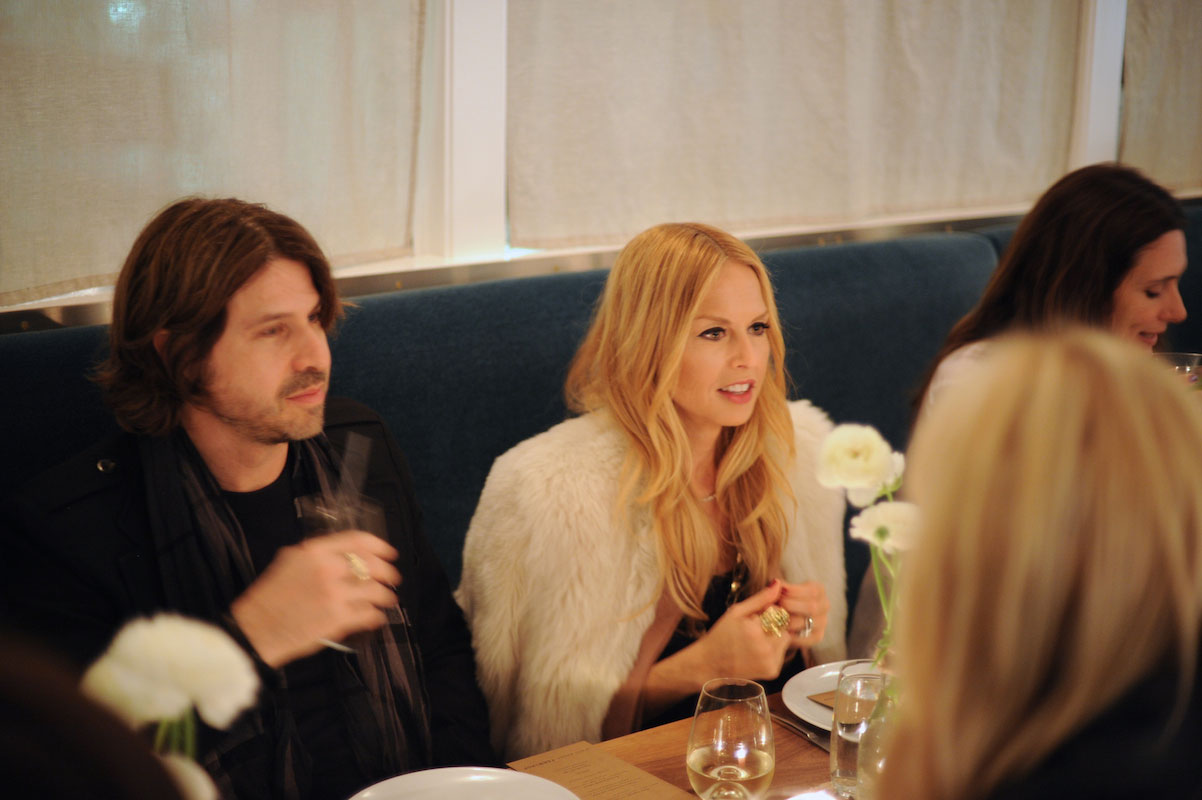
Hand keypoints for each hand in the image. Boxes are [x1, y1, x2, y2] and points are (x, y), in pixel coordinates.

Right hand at [230, 530, 401, 667]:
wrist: (255, 630)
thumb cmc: (269, 597)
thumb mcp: (289, 562)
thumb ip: (316, 555)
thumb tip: (344, 554)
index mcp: (314, 552)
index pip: (357, 540)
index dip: (379, 545)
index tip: (390, 552)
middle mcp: (327, 569)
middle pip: (372, 564)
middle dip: (388, 571)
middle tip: (393, 577)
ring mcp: (334, 594)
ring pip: (375, 590)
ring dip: (386, 596)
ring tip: (388, 599)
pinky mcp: (337, 619)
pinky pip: (368, 614)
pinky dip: (376, 616)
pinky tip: (376, 617)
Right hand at [695, 581, 794, 680]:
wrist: (710, 664)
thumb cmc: (721, 634)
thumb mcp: (736, 612)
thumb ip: (760, 598)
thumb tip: (779, 583)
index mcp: (754, 630)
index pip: (777, 611)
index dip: (767, 612)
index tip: (755, 618)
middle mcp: (764, 648)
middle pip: (784, 626)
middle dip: (774, 625)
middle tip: (755, 630)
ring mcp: (770, 662)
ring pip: (785, 640)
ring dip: (775, 637)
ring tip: (755, 641)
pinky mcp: (773, 671)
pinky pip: (781, 654)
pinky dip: (773, 651)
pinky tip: (757, 652)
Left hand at [777, 580, 828, 649]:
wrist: (781, 617)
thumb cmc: (781, 598)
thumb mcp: (781, 590)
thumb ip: (780, 587)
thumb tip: (776, 583)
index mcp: (818, 590)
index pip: (812, 591)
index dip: (795, 591)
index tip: (780, 590)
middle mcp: (824, 605)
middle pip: (812, 607)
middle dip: (791, 606)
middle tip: (774, 606)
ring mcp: (822, 622)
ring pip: (807, 623)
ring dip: (788, 621)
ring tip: (773, 619)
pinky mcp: (817, 636)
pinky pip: (806, 638)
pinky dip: (791, 635)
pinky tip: (780, 630)